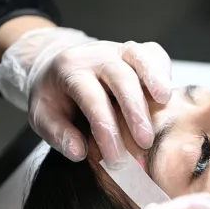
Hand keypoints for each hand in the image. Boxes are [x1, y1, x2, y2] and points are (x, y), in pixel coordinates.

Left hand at [0, 26, 172, 163]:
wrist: (58, 66)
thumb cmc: (54, 95)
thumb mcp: (42, 116)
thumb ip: (57, 134)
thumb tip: (78, 152)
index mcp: (70, 70)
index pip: (92, 99)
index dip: (106, 130)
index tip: (116, 159)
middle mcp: (95, 56)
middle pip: (120, 77)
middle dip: (135, 110)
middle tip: (145, 141)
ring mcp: (117, 50)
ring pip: (139, 56)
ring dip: (155, 78)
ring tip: (164, 102)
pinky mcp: (134, 51)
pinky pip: (153, 52)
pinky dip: (162, 69)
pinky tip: (167, 93)